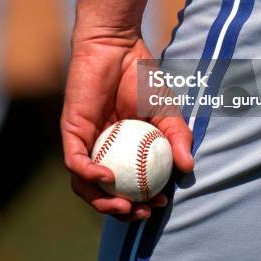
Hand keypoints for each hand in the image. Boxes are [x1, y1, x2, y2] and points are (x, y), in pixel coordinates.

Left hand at [61, 21, 193, 221]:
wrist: (118, 46)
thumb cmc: (142, 76)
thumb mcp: (167, 111)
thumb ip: (177, 137)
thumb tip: (189, 167)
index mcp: (123, 149)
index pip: (128, 184)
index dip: (141, 201)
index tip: (160, 202)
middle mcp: (101, 149)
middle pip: (103, 192)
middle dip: (120, 210)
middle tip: (141, 214)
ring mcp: (85, 141)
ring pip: (85, 184)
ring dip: (101, 201)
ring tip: (124, 207)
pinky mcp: (71, 130)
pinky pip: (75, 160)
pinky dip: (89, 174)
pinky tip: (108, 178)